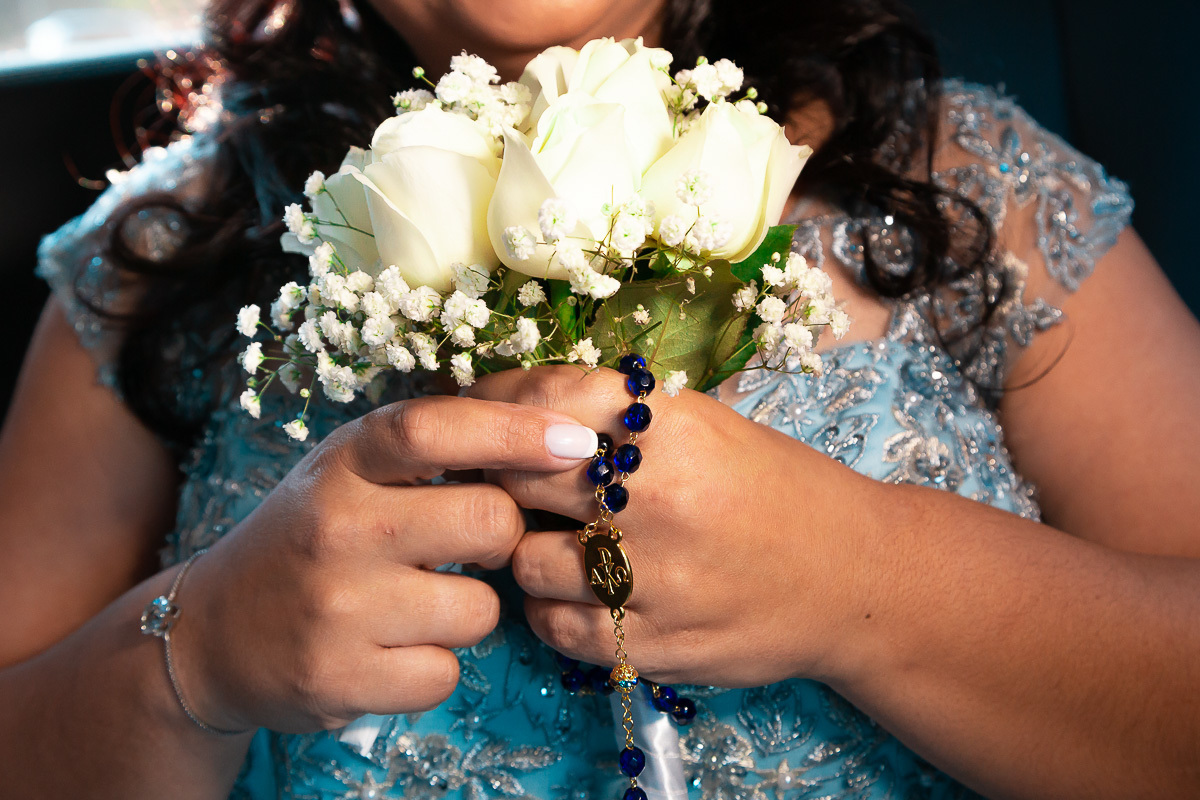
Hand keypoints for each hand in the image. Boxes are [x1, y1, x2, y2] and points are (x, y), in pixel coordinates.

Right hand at [173, 395, 599, 732]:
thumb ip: (429, 453)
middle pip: (488, 522)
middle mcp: (337, 527)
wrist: (211, 633)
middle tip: (476, 544)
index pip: (434, 429)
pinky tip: (393, 649)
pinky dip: (434, 666)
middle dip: (505, 538)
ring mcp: (337, 607)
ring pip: (480, 610)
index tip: (577, 443)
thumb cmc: (308, 539)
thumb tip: (548, 438)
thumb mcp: (349, 474)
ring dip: (468, 611)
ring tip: (417, 603)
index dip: (515, 430)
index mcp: (343, 463)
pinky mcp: (339, 678)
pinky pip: (446, 673)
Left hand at [467, 366, 876, 687]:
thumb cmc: (775, 489)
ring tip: (552, 541)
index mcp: (671, 427)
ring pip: (524, 560)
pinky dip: (549, 608)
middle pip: (517, 475)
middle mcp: (657, 498)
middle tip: (500, 478)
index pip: (541, 400)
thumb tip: (518, 409)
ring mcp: (655, 577)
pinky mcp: (655, 644)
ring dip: (523, 548)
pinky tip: (576, 591)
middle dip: (498, 474)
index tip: (477, 413)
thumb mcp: (707, 424)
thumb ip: (618, 416)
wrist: (852, 574)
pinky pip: (555, 626)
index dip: (493, 404)